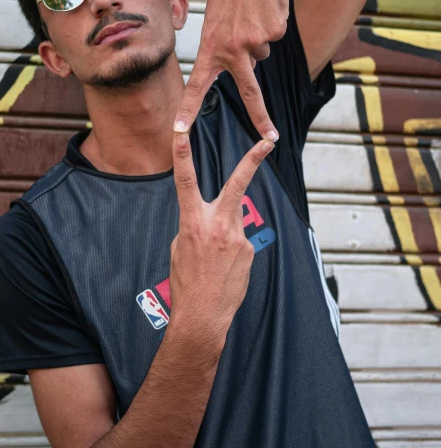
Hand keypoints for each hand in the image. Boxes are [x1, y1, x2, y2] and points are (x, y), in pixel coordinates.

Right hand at [169, 130, 274, 352]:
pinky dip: (231, 252)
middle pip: (237, 184)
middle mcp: (218, 225)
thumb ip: (194, 225)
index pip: (185, 181)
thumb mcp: (179, 248)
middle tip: (268, 141)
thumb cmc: (186, 283)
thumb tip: (208, 217)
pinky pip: (239, 242)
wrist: (203, 315)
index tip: (181, 132)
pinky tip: (224, 270)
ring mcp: (237, 237)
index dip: (181, 154)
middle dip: (252, 160)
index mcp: (193, 223)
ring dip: (225, 233)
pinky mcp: (249, 249)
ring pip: (234, 221)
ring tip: (215, 262)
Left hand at [174, 0, 289, 139]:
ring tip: (250, 10)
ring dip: (259, 38)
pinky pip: (275, 38)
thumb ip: (225, 46)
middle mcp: (233, 48)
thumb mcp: (216, 19)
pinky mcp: (275, 30)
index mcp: (211, 46)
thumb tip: (251, 64)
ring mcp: (256, 40)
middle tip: (270, 138)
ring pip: (262, 55)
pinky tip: (264, 5)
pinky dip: (272, 24)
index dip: (188, 111)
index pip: (197, 85)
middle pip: (250, 91)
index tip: (178, 133)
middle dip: (260, 118)